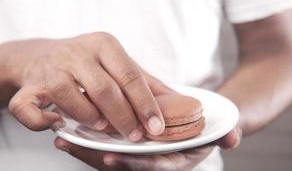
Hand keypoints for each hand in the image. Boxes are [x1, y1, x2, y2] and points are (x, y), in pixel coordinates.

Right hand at [7, 32, 170, 140]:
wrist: (40, 54)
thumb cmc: (86, 62)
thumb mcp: (116, 63)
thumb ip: (144, 81)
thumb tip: (179, 101)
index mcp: (103, 44)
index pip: (129, 75)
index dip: (145, 103)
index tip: (157, 127)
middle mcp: (76, 52)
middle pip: (103, 88)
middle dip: (122, 116)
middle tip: (135, 136)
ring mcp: (49, 68)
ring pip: (67, 93)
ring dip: (86, 115)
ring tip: (101, 127)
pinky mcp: (27, 86)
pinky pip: (27, 106)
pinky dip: (40, 120)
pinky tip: (56, 124)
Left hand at [54, 128, 241, 170]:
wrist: (194, 126)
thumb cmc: (200, 129)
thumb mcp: (214, 131)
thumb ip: (222, 135)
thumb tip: (232, 137)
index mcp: (170, 162)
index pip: (149, 166)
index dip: (131, 164)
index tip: (109, 156)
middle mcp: (149, 163)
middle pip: (120, 164)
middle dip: (95, 157)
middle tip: (70, 145)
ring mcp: (134, 157)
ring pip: (106, 157)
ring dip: (84, 149)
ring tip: (61, 139)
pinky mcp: (123, 147)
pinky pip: (102, 147)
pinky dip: (85, 142)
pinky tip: (65, 133)